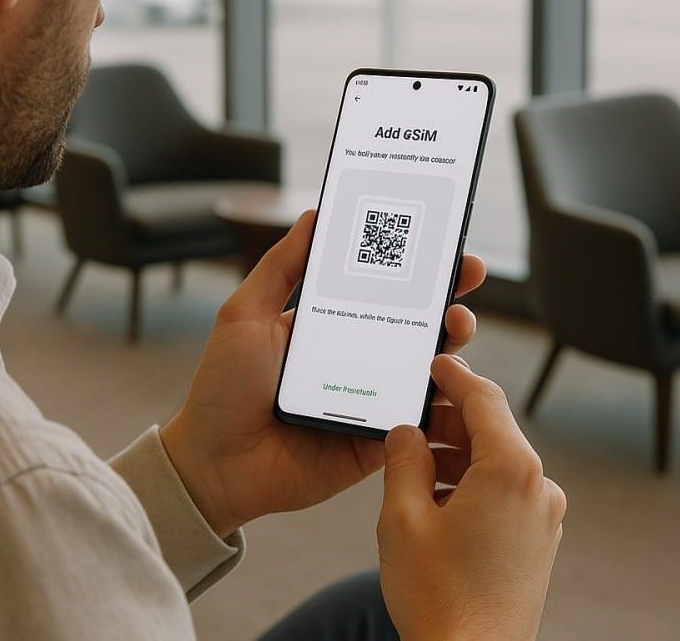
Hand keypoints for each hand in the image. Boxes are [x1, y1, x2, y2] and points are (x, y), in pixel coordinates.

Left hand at [159, 210, 486, 537]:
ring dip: (453, 343)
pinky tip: (450, 381)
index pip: (382, 287)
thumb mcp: (245, 314)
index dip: (416, 264)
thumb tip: (316, 215)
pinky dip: (441, 400)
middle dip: (448, 295)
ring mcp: (371, 398)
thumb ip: (281, 266)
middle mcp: (357, 358)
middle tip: (466, 274)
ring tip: (456, 325)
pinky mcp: (377, 439)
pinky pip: (419, 419)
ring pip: (428, 368)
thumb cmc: (222, 388)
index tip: (443, 242)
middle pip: (417, 322)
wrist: (213, 463)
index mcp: (330, 324)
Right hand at [378, 355, 565, 640]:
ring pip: (498, 463)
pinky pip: (506, 492)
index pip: (484, 399)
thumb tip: (407, 432)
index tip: (434, 361)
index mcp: (511, 470)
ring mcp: (544, 516)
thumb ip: (403, 460)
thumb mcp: (402, 516)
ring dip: (457, 455)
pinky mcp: (539, 540)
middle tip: (409, 417)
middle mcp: (540, 487)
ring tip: (412, 467)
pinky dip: (472, 483)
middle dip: (450, 420)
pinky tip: (435, 500)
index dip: (454, 375)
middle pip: (493, 430)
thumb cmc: (439, 597)